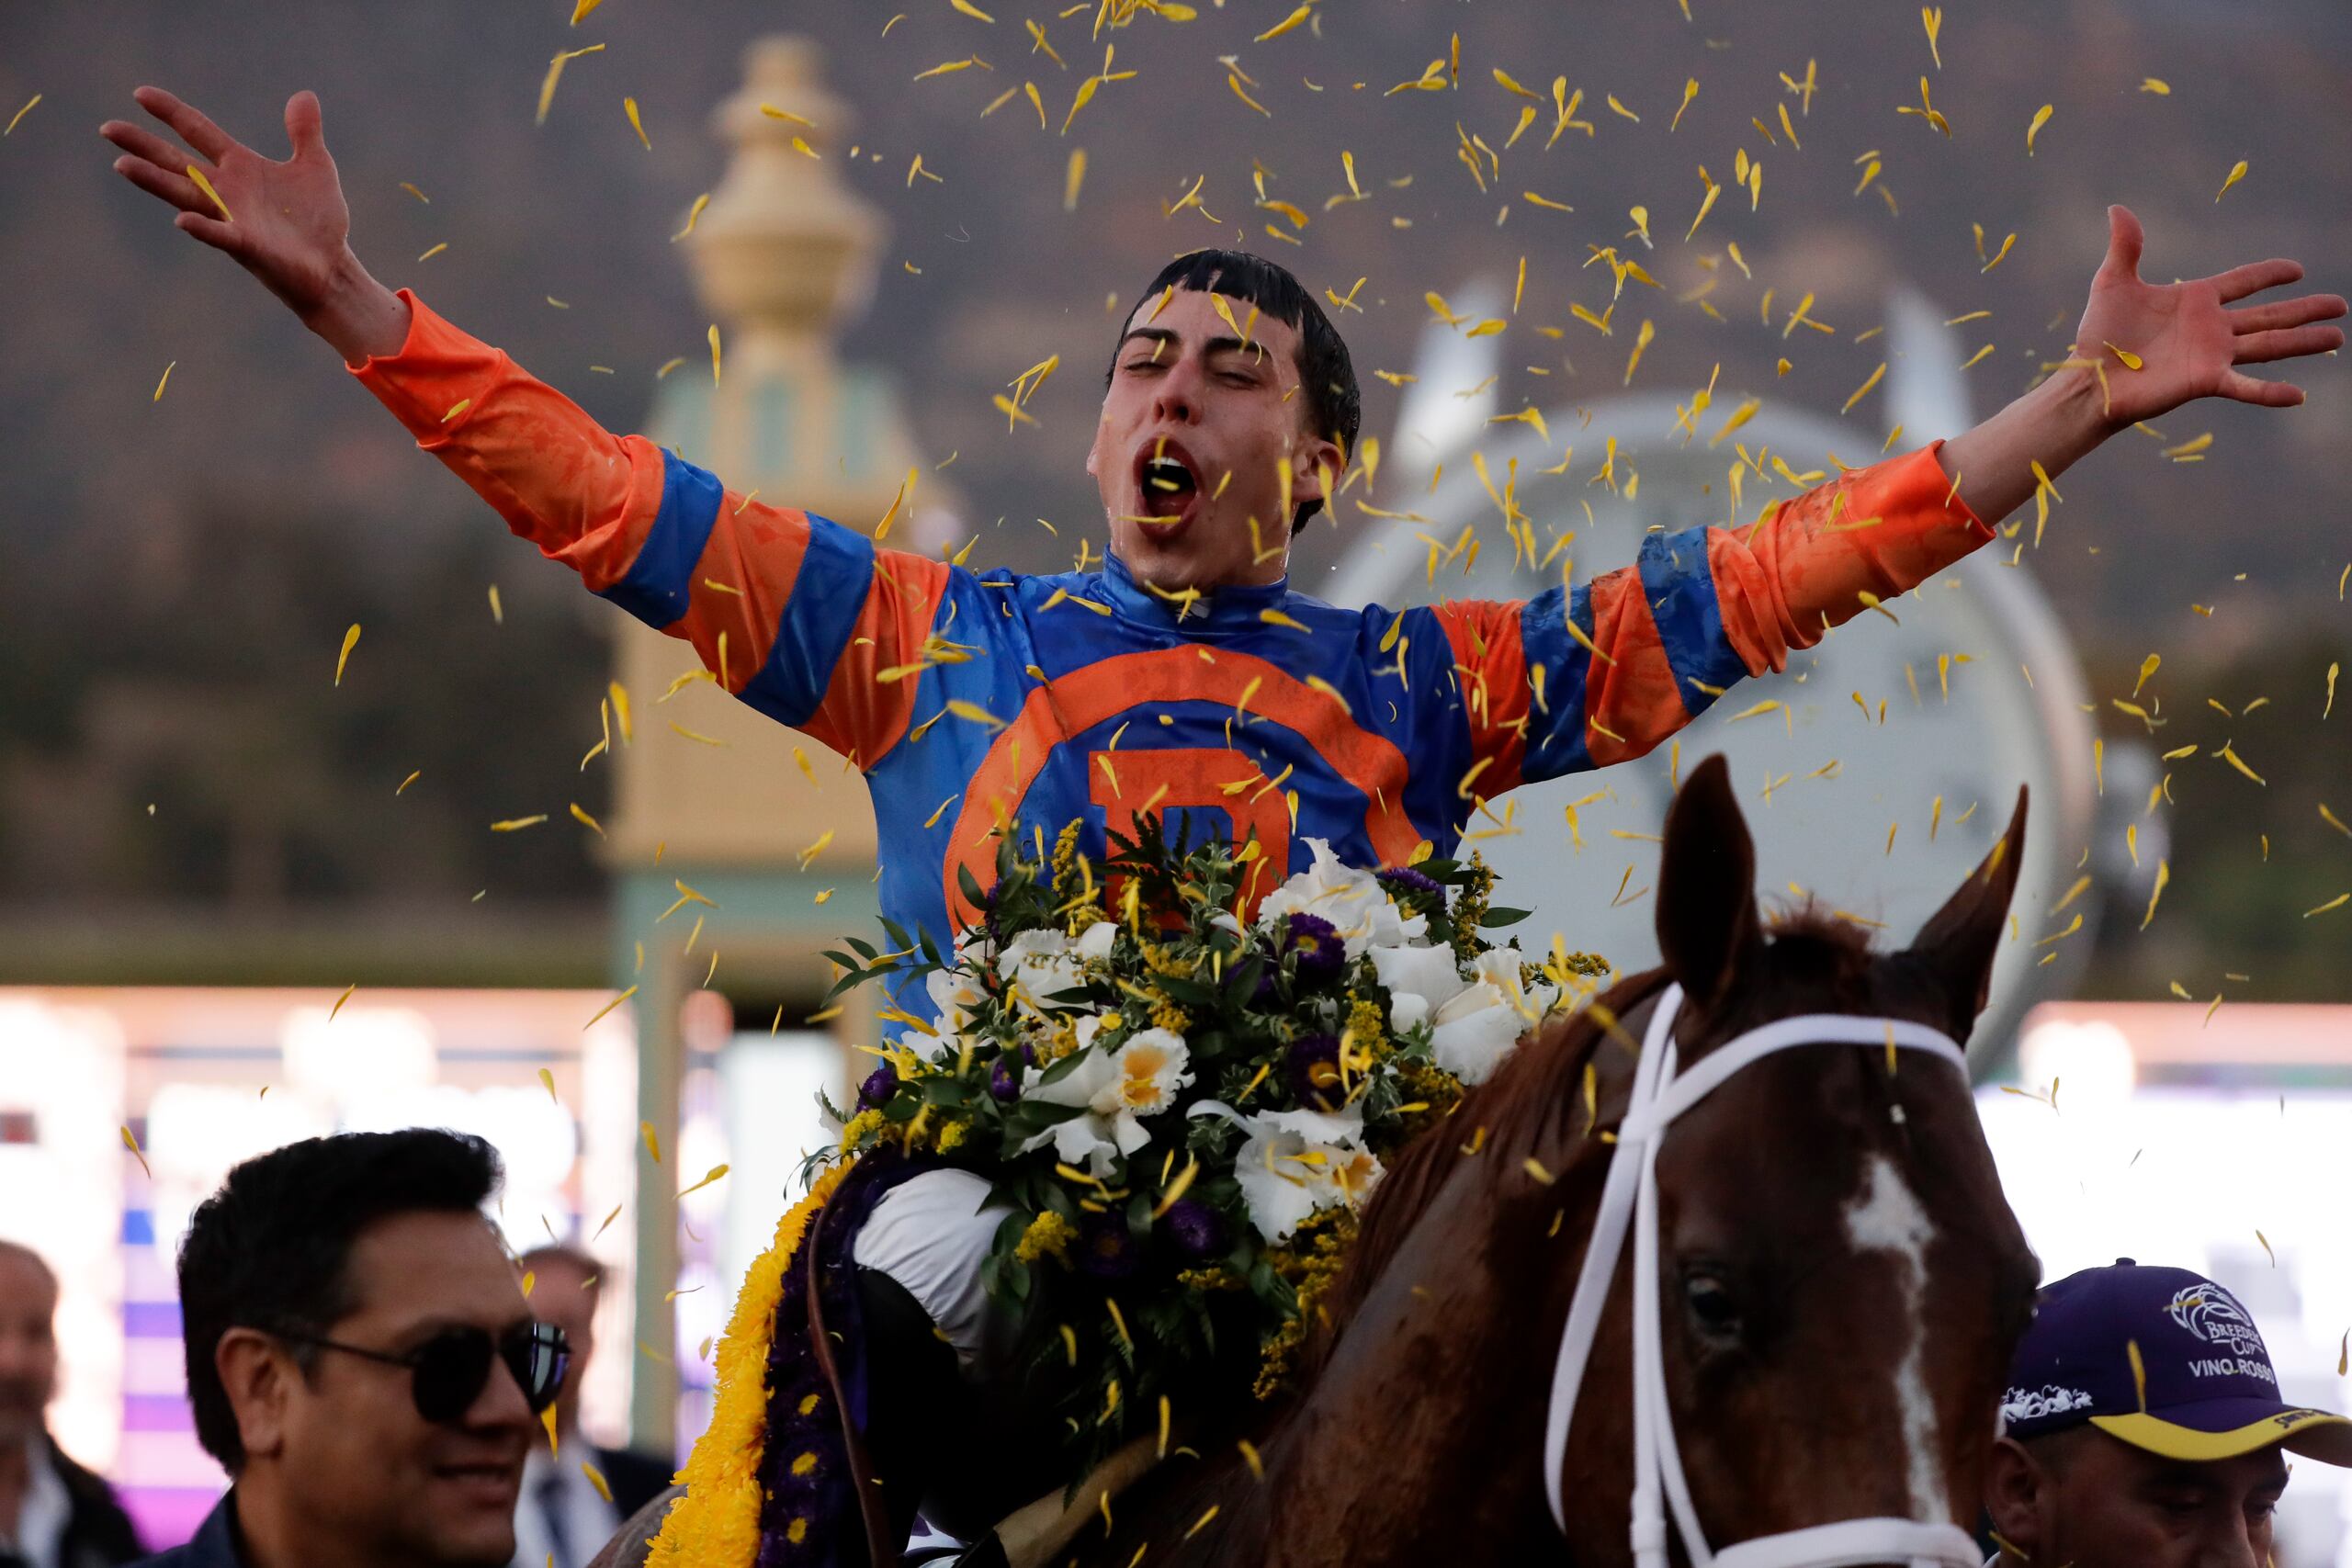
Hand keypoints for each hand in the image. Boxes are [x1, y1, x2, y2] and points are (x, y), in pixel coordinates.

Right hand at [103, 86, 353, 314]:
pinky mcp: (248, 246)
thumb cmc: (318, 222)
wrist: (331, 268)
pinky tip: (183, 221)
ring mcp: (233, 219)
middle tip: (107, 128)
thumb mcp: (315, 167)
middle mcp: (227, 191)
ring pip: (186, 196)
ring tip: (122, 164)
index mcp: (240, 167)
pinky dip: (203, 228)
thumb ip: (304, 133)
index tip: (139, 93)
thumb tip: (304, 95)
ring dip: (155, 181)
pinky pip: (221, 235)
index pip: (198, 131)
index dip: (171, 112)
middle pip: (176, 162)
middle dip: (143, 145)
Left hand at [2069, 204, 2345, 431]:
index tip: (2297, 270)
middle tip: (2341, 306)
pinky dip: (2270, 392)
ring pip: (2270, 344)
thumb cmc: (2099, 334)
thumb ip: (2126, 247)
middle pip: (2269, 314)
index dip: (2270, 274)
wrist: (2088, 378)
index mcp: (2196, 300)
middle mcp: (2212, 327)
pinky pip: (2245, 385)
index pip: (2243, 281)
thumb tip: (2117, 209)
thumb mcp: (2113, 282)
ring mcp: (2212, 354)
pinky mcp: (2205, 380)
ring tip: (2337, 337)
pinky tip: (2298, 394)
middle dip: (2305, 310)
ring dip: (2304, 341)